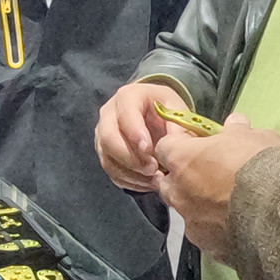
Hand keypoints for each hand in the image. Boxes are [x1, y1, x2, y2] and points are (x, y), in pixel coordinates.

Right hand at [95, 78, 181, 192]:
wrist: (154, 113)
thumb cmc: (165, 108)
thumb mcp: (176, 109)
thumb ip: (177, 126)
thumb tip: (173, 147)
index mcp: (128, 96)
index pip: (125, 114)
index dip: (135, 134)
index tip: (150, 151)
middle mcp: (109, 114)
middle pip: (108, 139)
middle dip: (131, 158)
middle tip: (153, 169)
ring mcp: (102, 134)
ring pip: (108, 159)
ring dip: (131, 174)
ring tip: (154, 180)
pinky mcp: (104, 152)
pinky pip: (111, 171)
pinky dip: (129, 181)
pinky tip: (147, 183)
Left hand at [155, 114, 279, 265]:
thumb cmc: (263, 165)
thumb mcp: (256, 137)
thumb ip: (238, 132)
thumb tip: (234, 124)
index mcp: (183, 160)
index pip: (165, 147)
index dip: (180, 144)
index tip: (197, 142)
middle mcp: (179, 193)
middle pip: (169, 182)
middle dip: (184, 177)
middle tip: (209, 172)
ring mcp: (191, 222)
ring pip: (186, 209)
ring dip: (199, 203)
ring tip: (226, 201)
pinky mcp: (207, 246)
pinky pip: (205, 232)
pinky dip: (215, 226)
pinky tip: (236, 223)